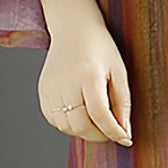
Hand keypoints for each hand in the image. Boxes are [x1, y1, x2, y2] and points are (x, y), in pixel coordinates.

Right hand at [37, 0, 131, 144]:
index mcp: (88, 75)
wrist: (73, 28)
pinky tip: (80, 115)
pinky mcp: (42, 91)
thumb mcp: (119, 71)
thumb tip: (125, 132)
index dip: (113, 131)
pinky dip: (68, 124)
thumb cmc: (100, 48)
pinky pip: (53, 119)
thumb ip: (123, 103)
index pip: (100, 114)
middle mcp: (66, 83)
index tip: (125, 139)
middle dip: (98, 135)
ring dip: (83, 132)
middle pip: (80, 125)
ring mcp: (50, 88)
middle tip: (111, 133)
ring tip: (97, 123)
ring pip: (65, 126)